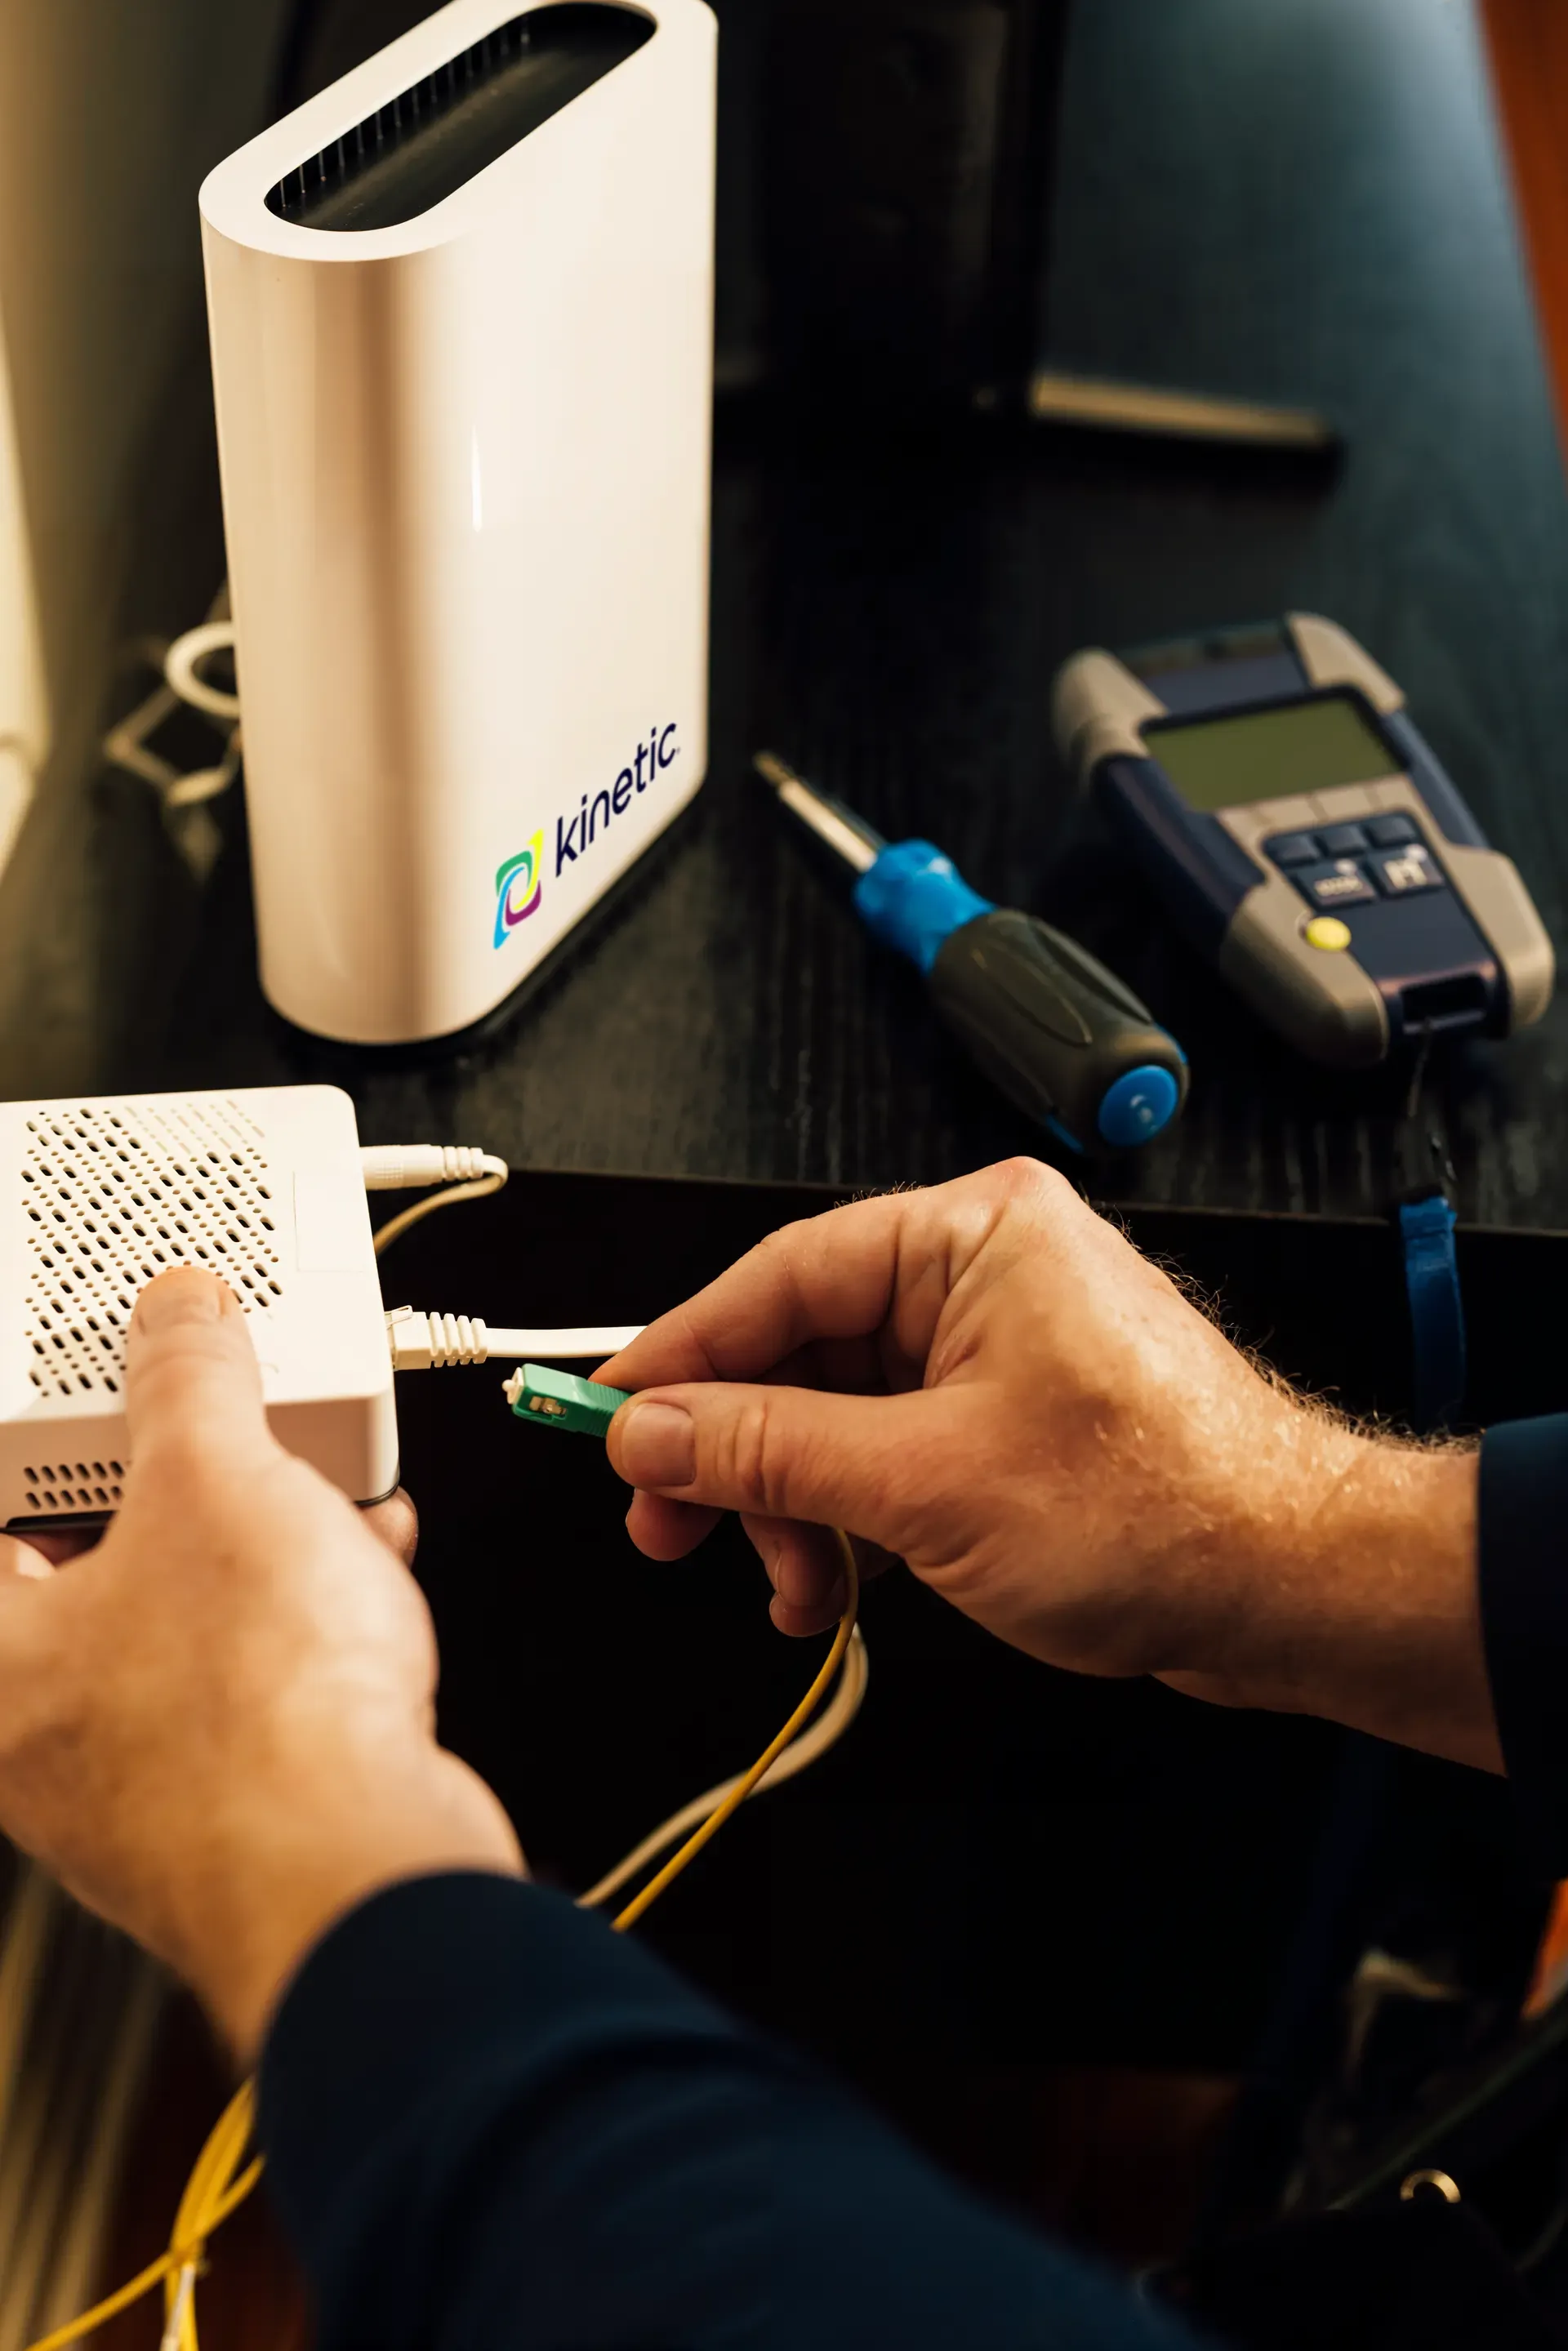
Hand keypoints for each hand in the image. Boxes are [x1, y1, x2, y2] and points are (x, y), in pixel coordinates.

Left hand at [0, 1269, 520, 2062]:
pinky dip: (311, 1622)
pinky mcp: (240, 1814)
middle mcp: (48, 1740)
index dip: (55, 1443)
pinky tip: (368, 1570)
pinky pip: (260, 1686)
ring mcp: (143, 1791)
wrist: (363, 1868)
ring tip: (321, 1493)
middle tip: (223, 1435)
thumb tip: (177, 1318)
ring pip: (188, 1631)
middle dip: (184, 1490)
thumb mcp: (219, 1478)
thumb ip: (190, 1379)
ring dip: (262, 1552)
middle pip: (96, 1572)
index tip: (110, 1396)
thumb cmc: (258, 1718)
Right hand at [599, 1160, 1492, 1770]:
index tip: (602, 1409)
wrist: (1296, 1588)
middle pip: (801, 1350)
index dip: (678, 1354)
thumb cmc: (1166, 1509)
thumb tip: (652, 1427)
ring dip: (795, 1507)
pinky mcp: (1012, 1416)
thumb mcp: (925, 1485)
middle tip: (664, 1522)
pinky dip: (852, 1519)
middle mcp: (985, 1274)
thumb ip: (770, 1450)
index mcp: (973, 1236)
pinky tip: (834, 1585)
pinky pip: (890, 1451)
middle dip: (734, 1452)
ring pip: (838, 1414)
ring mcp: (1000, 1346)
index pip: (780, 1277)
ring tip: (790, 1588)